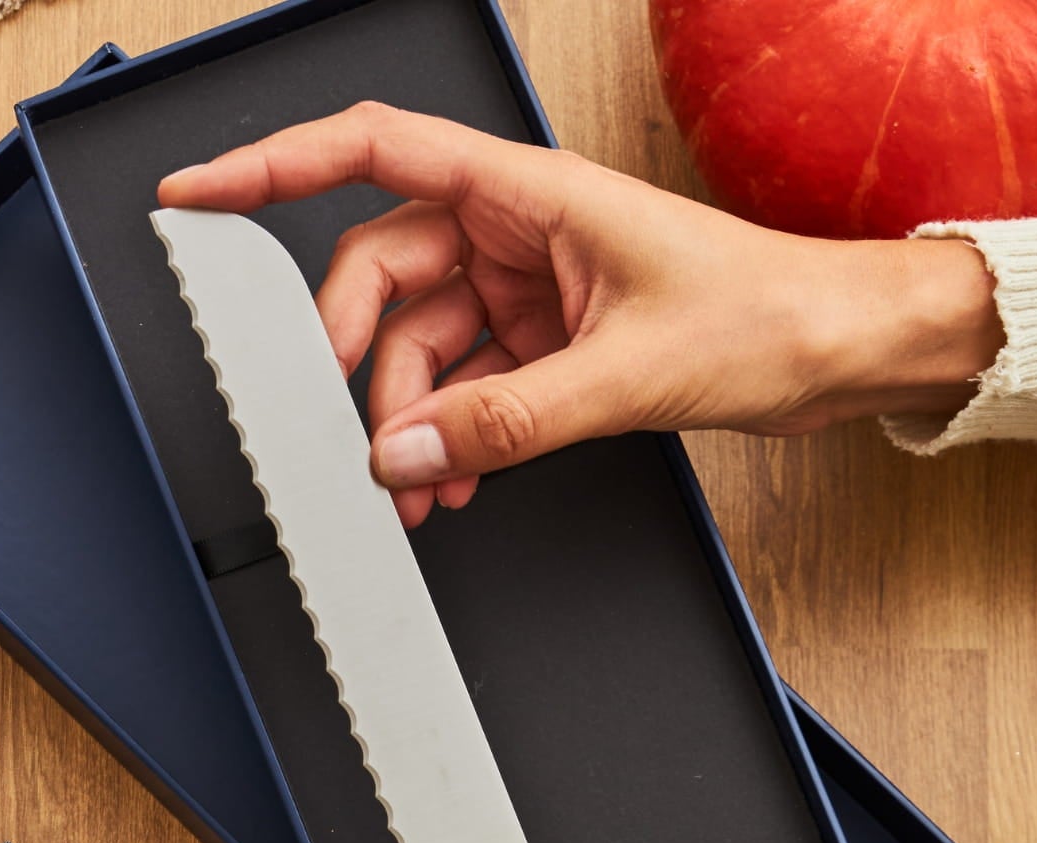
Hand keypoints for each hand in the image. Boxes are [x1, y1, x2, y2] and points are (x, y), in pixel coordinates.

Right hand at [157, 103, 1001, 525]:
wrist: (841, 352)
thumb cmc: (770, 313)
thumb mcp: (630, 371)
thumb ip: (509, 418)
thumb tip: (409, 455)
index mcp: (527, 193)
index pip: (368, 153)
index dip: (269, 166)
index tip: (195, 194)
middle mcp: (516, 231)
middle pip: (381, 280)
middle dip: (359, 368)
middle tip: (361, 445)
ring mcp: (528, 289)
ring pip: (419, 349)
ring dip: (410, 425)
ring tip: (423, 495)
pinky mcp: (549, 343)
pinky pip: (465, 388)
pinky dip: (452, 439)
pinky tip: (457, 485)